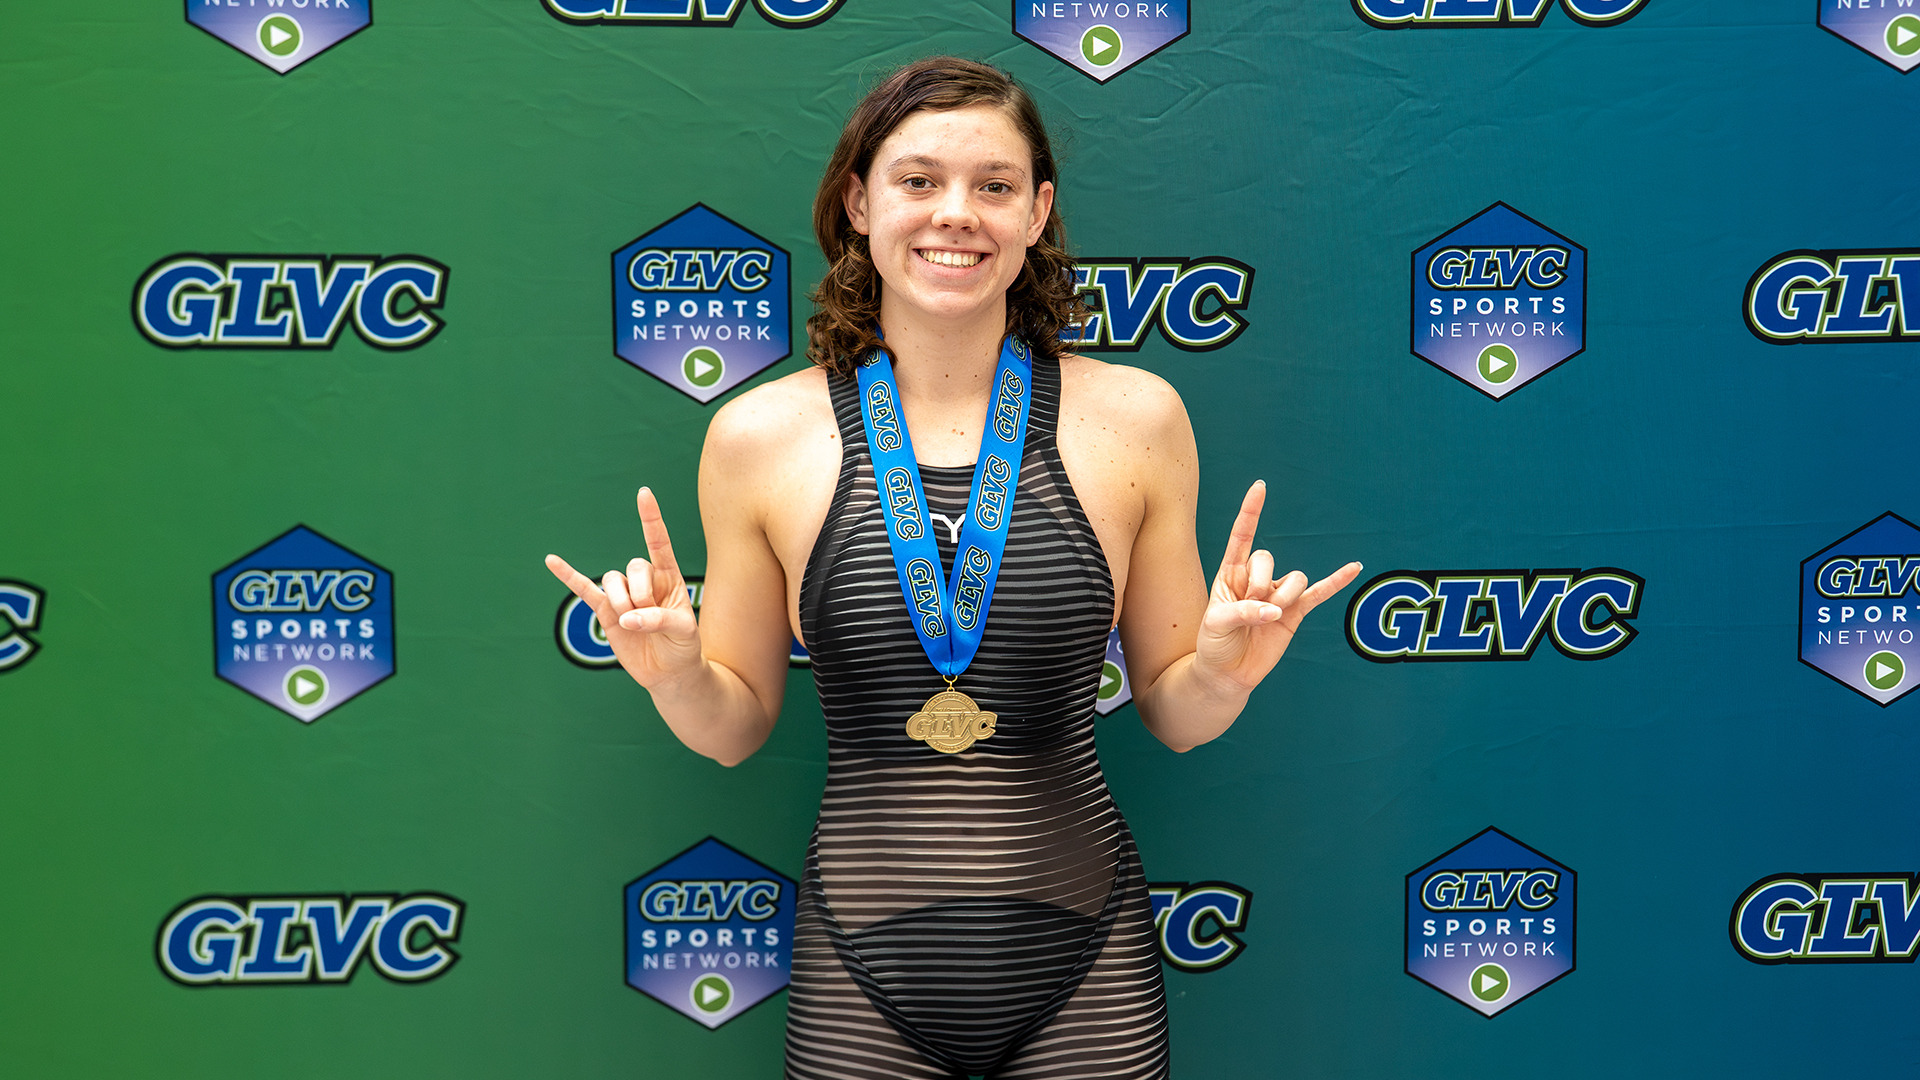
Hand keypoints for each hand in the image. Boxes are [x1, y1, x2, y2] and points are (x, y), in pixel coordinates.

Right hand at [545, 487, 702, 689]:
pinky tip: (551, 561)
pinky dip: (568, 576)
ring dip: (621, 601)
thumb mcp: (684, 631)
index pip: (658, 542)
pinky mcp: (606, 612)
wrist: (669, 672)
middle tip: (650, 616)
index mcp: (669, 578)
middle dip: (640, 593)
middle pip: (633, 567)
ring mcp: (623, 595)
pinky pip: (584, 590)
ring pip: (612, 581)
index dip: (651, 519)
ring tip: (633, 623)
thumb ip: (658, 619)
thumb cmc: (684, 646)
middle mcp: (645, 582)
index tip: (644, 493)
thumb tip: (626, 618)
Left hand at [1193, 480, 1360, 694]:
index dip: (1251, 512)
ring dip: (1282, 598)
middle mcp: (1256, 578)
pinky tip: (1354, 567)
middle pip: (1268, 558)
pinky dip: (1337, 581)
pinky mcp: (1295, 613)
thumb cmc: (1214, 644)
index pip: (1242, 535)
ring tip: (1268, 619)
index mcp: (1231, 573)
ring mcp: (1278, 595)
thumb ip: (1243, 611)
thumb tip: (1275, 612)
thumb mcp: (1216, 624)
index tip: (1261, 486)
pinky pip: (1320, 593)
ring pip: (1294, 579)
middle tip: (1250, 607)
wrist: (1227, 674)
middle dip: (1260, 583)